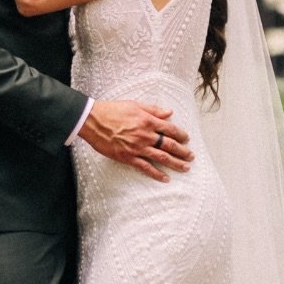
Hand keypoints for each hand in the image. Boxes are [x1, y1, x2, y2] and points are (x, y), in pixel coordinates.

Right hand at [78, 100, 192, 181]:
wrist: (93, 120)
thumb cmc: (112, 110)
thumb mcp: (135, 105)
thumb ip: (153, 109)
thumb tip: (169, 112)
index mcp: (148, 120)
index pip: (170, 129)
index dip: (181, 135)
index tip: (187, 139)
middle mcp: (145, 135)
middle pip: (169, 145)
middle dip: (182, 151)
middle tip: (191, 156)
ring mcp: (137, 148)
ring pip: (161, 157)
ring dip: (175, 163)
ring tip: (185, 168)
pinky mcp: (128, 157)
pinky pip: (145, 167)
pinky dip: (157, 174)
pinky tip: (165, 178)